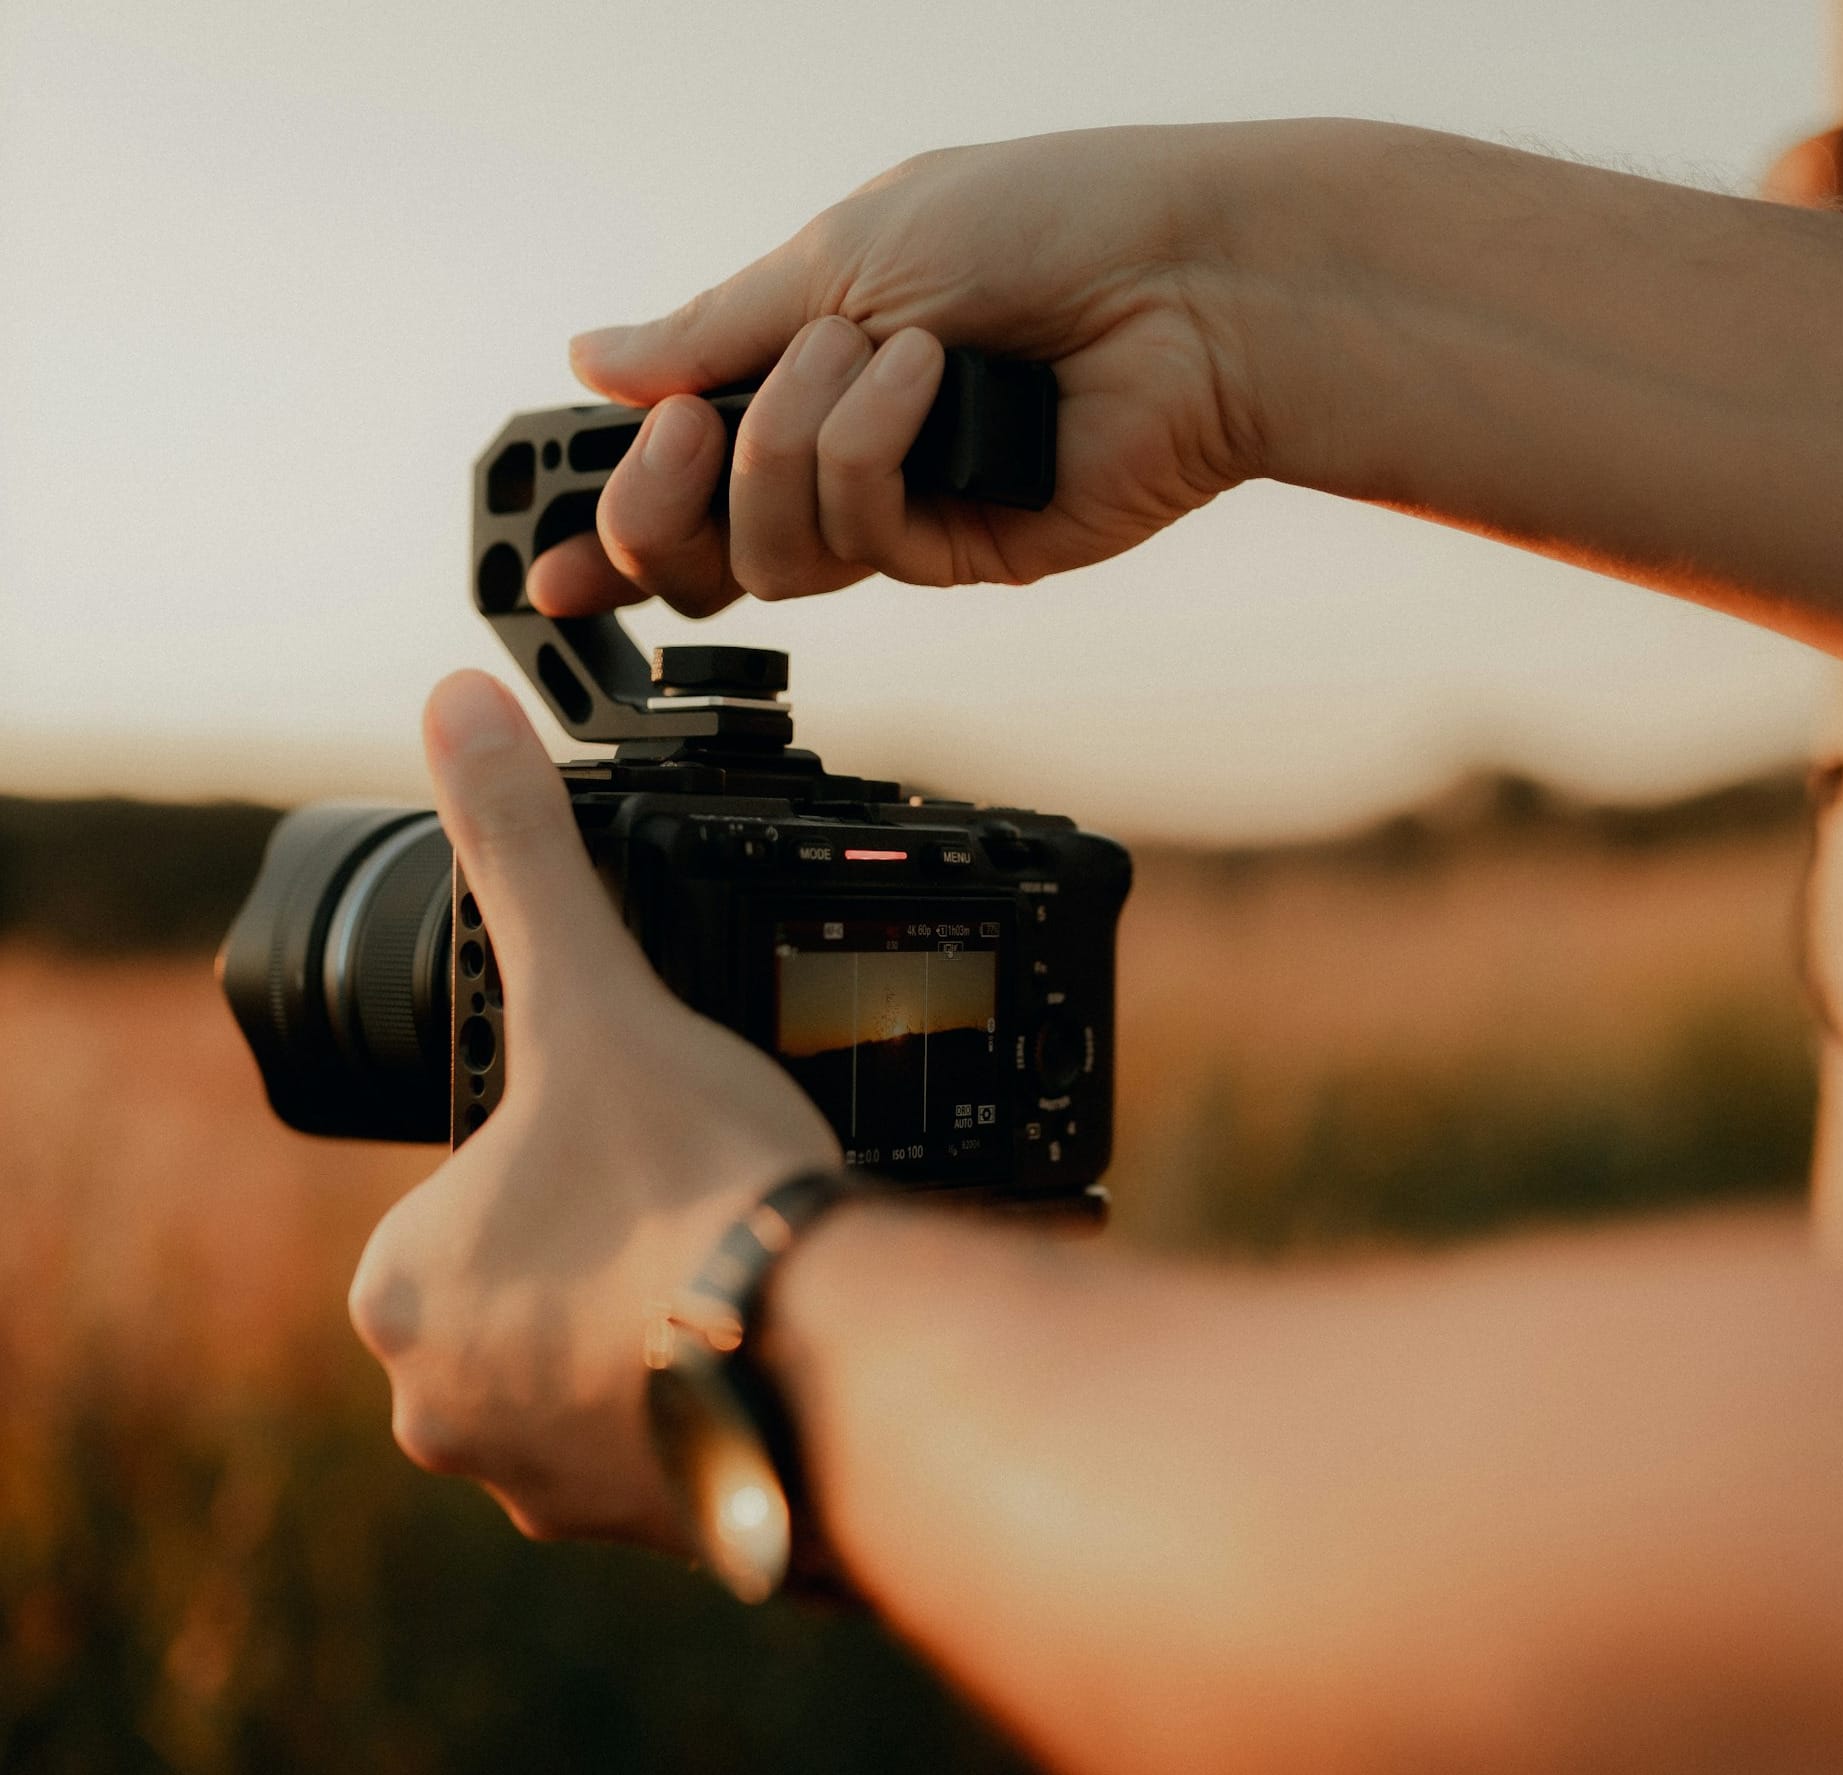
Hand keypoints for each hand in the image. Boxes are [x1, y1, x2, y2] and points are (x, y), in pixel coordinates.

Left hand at [345, 670, 840, 1543]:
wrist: (830, 1363)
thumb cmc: (696, 1185)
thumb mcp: (600, 992)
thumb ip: (524, 852)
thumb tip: (454, 706)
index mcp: (402, 1286)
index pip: (468, 1193)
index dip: (558, 1146)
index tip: (633, 1134)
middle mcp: (444, 1406)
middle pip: (537, 1278)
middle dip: (610, 1237)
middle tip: (700, 1187)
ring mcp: (544, 1484)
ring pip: (606, 1360)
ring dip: (662, 1312)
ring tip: (746, 1251)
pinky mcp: (651, 1532)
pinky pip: (673, 1435)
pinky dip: (715, 1385)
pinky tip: (775, 1331)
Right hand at [531, 127, 1271, 618]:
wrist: (1181, 277)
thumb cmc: (1035, 227)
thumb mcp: (840, 252)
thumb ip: (712, 327)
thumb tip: (590, 356)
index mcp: (796, 370)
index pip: (674, 472)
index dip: (606, 523)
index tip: (543, 556)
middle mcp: (837, 454)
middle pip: (697, 551)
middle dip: (659, 501)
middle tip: (685, 433)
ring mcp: (899, 511)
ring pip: (766, 555)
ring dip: (793, 441)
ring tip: (880, 352)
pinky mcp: (959, 553)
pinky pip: (857, 535)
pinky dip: (872, 446)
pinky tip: (933, 380)